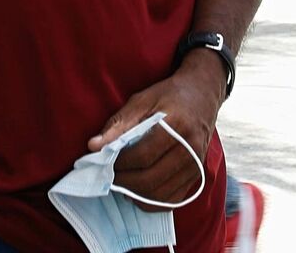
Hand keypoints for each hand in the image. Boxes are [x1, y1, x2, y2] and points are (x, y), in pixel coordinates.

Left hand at [87, 52, 223, 207]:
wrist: (203, 95)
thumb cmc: (170, 95)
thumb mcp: (143, 100)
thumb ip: (119, 123)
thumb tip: (93, 146)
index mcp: (177, 126)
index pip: (143, 156)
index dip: (119, 164)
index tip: (103, 162)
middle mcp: (190, 149)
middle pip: (150, 179)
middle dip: (124, 182)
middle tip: (108, 176)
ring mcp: (196, 165)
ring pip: (160, 194)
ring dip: (136, 195)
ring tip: (121, 184)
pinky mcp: (198, 175)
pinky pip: (173, 199)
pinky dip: (152, 201)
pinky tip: (138, 191)